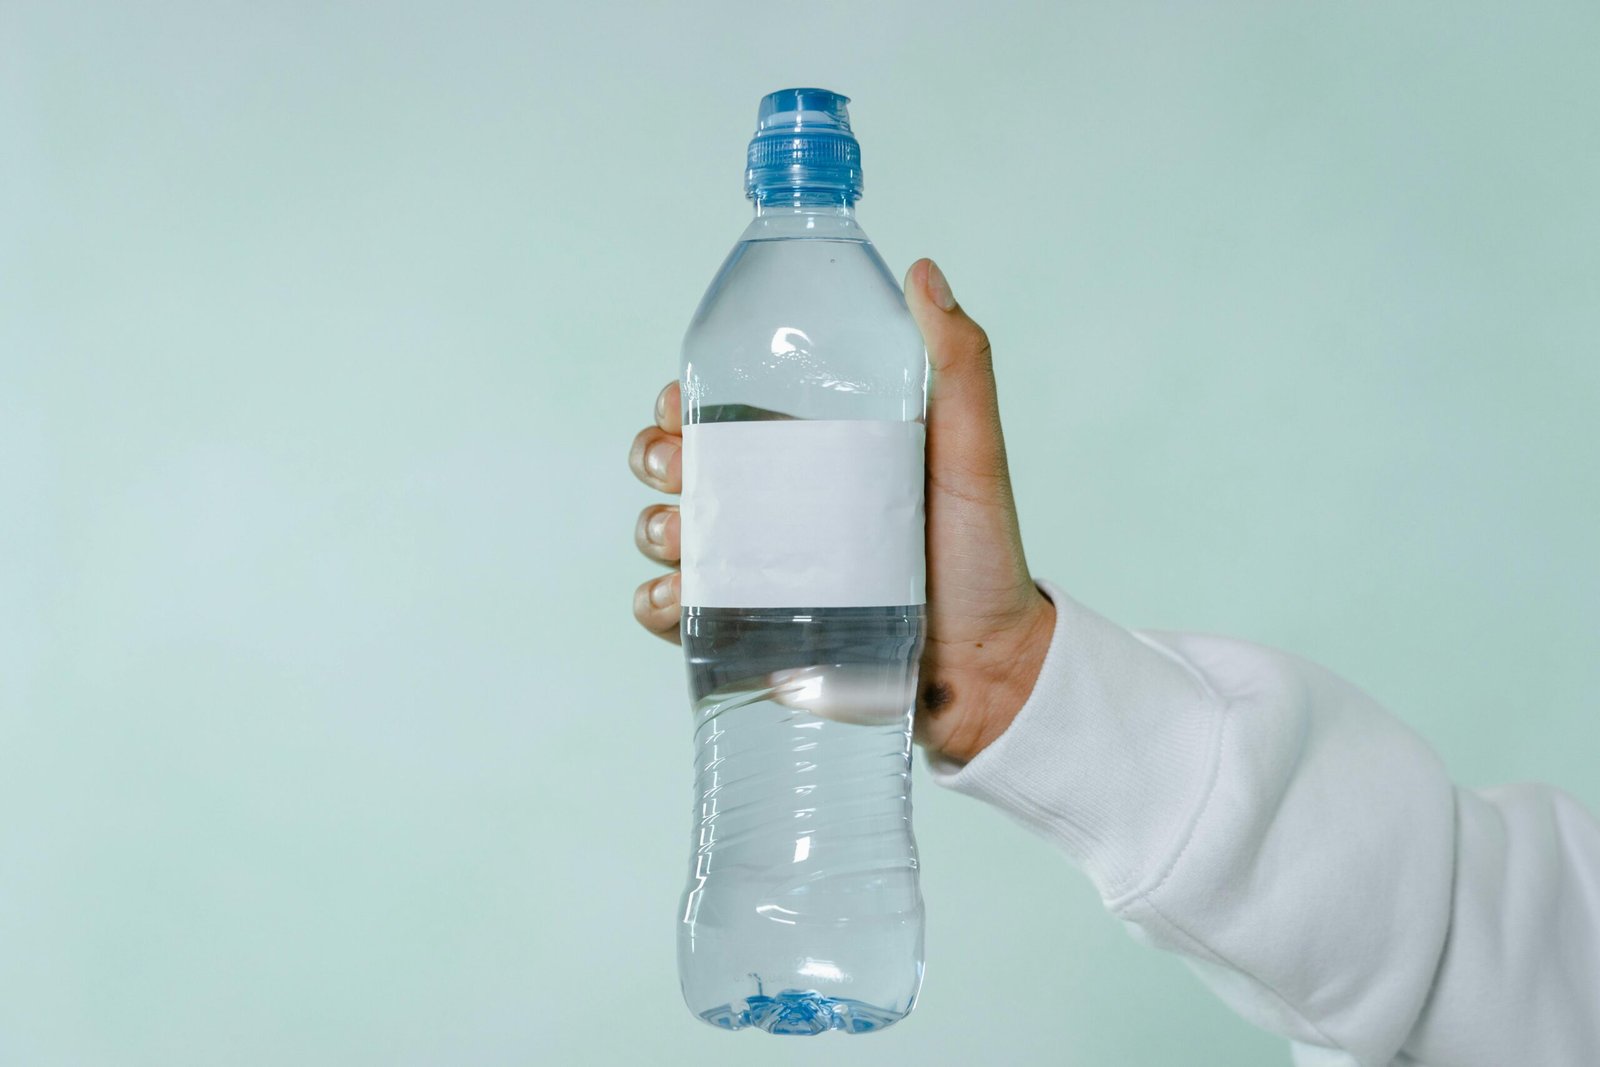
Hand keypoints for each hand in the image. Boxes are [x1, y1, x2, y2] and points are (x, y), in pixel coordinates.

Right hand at [628, 258, 1053, 764]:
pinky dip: (658, 604)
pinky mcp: (745, 636)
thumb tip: (922, 271)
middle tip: (682, 470)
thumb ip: (959, 363)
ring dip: (655, 528)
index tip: (681, 404)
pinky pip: (674, 614)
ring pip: (664, 536)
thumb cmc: (981, 556)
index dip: (681, 402)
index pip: (719, 413)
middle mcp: (771, 508)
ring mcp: (754, 572)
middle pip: (675, 467)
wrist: (986, 667)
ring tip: (686, 539)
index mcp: (806, 455)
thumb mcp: (972, 452)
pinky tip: (680, 598)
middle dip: (656, 459)